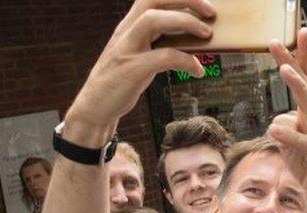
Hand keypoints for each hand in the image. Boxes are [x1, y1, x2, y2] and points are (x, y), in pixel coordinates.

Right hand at [65, 0, 214, 137]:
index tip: (203, 4)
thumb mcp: (138, 56)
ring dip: (185, 22)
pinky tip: (199, 70)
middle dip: (185, 0)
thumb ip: (157, 44)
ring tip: (206, 34)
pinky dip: (185, 60)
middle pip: (153, 0)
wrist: (95, 107)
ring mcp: (127, 49)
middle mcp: (126, 32)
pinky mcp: (130, 70)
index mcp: (129, 26)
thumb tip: (191, 41)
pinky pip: (162, 56)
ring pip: (153, 20)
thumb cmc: (122, 81)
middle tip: (211, 13)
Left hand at [267, 29, 306, 212]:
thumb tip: (277, 123)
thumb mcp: (294, 153)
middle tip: (277, 42)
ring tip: (283, 71)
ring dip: (300, 90)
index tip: (282, 39)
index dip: (296, 62)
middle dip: (295, 63)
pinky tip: (275, 130)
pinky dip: (293, 137)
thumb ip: (286, 134)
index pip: (305, 85)